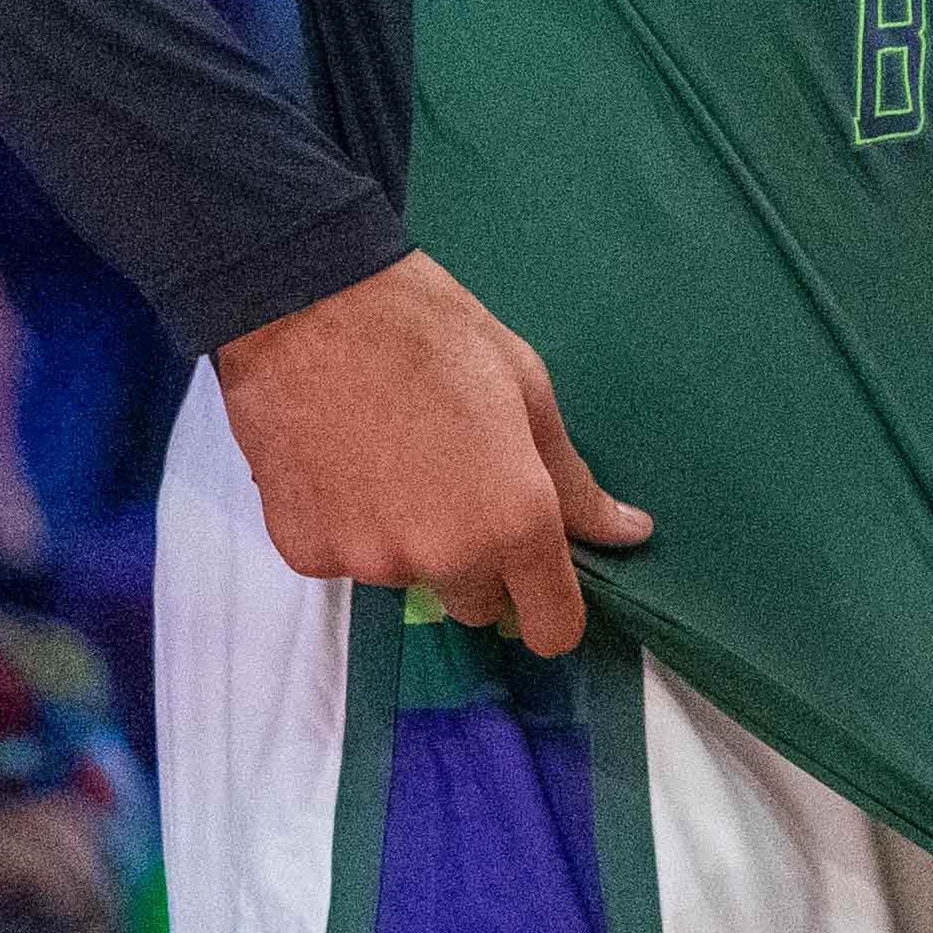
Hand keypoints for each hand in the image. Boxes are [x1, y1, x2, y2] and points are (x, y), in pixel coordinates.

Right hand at [209, 253, 649, 654]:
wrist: (309, 306)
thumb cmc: (435, 334)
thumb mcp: (529, 393)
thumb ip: (574, 482)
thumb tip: (628, 532)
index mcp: (512, 522)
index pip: (551, 627)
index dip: (554, 611)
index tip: (545, 584)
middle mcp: (441, 559)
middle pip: (478, 603)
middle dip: (482, 563)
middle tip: (462, 484)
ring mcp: (366, 562)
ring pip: (410, 578)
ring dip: (413, 541)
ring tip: (396, 458)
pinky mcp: (304, 553)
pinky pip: (346, 560)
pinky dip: (352, 528)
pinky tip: (345, 463)